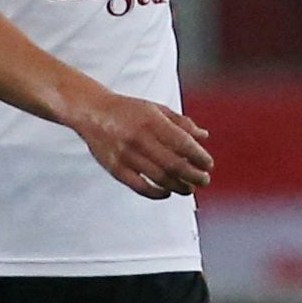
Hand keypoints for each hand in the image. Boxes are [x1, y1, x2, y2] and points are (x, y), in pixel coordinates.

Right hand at [72, 91, 213, 199]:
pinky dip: (156, 193)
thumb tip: (203, 136)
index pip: (183, 143)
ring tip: (189, 188)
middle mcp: (139, 139)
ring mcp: (126, 155)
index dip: (199, 157)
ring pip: (159, 178)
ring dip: (179, 186)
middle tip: (204, 180)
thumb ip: (181, 122)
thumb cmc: (126, 110)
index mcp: (152, 121)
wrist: (92, 112)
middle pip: (174, 164)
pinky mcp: (115, 169)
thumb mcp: (156, 109)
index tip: (208, 164)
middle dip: (194, 176)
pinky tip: (167, 192)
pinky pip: (140, 187)